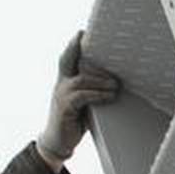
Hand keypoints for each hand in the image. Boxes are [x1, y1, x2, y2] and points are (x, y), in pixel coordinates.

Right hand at [36, 32, 122, 168]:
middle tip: (104, 48)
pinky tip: (109, 95)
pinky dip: (98, 94)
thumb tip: (116, 82)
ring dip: (101, 80)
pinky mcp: (65, 108)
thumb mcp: (84, 102)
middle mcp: (61, 84)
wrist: (58, 142)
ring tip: (116, 84)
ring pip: (81, 80)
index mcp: (65, 80)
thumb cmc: (74, 120)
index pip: (68, 57)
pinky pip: (82, 96)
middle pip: (68, 59)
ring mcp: (61, 95)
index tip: (82, 31)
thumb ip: (92, 90)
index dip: (74, 43)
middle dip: (81, 49)